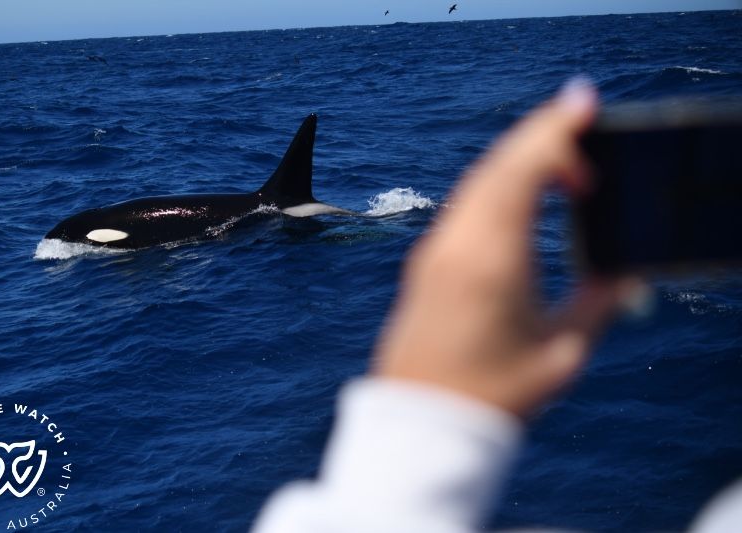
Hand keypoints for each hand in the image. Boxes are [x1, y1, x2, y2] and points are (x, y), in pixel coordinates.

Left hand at [374, 80, 629, 417]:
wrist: (421, 422)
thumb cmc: (490, 395)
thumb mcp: (560, 354)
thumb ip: (597, 307)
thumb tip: (622, 277)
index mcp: (492, 257)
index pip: (522, 170)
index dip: (555, 131)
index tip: (583, 106)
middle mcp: (457, 243)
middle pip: (497, 165)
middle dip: (539, 134)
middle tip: (579, 119)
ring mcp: (435, 251)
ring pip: (477, 182)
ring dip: (515, 159)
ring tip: (558, 158)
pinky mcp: (426, 263)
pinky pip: (462, 205)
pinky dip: (494, 184)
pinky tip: (517, 196)